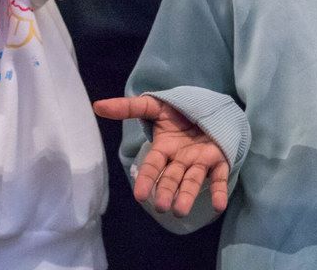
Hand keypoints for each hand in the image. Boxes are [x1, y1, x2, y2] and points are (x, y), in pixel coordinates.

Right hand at [93, 95, 229, 216]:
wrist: (209, 108)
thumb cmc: (179, 111)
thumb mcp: (155, 106)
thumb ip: (129, 108)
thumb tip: (97, 106)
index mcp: (164, 149)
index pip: (153, 166)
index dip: (146, 179)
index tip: (140, 195)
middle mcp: (180, 160)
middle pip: (172, 178)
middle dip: (166, 191)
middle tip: (163, 206)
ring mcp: (200, 161)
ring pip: (192, 181)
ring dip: (187, 196)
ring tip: (180, 211)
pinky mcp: (219, 160)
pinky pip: (219, 178)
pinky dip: (218, 192)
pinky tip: (218, 205)